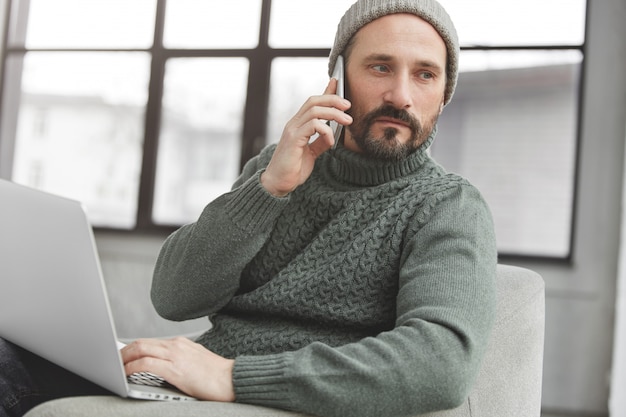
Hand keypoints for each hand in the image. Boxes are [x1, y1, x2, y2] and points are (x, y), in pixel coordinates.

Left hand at [121, 337, 234, 401]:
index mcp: (181, 343)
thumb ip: (179, 360)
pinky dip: (132, 368)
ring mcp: (175, 356)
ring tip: (116, 368)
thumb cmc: (217, 375)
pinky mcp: (175, 369)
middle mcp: (176, 345)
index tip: (124, 355)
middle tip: (114, 361)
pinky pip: (146, 364)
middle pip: (142, 342)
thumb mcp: (195, 361)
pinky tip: (126, 374)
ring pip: (141, 349)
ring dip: (124, 359)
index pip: (150, 341)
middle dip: (124, 351)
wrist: (232, 379)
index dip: (133, 348)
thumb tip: (162, 368)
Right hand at [261, 78, 351, 196]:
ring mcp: (292, 130)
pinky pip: (313, 126)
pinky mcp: (293, 139)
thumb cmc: (292, 170)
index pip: (312, 103)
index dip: (325, 91)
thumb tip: (332, 135)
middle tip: (348, 106)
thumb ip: (320, 142)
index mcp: (298, 125)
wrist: (278, 184)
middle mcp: (294, 124)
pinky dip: (326, 130)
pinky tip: (331, 141)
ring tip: (347, 121)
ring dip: (334, 113)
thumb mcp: (311, 154)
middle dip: (333, 99)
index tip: (337, 82)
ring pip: (315, 110)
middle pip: (313, 101)